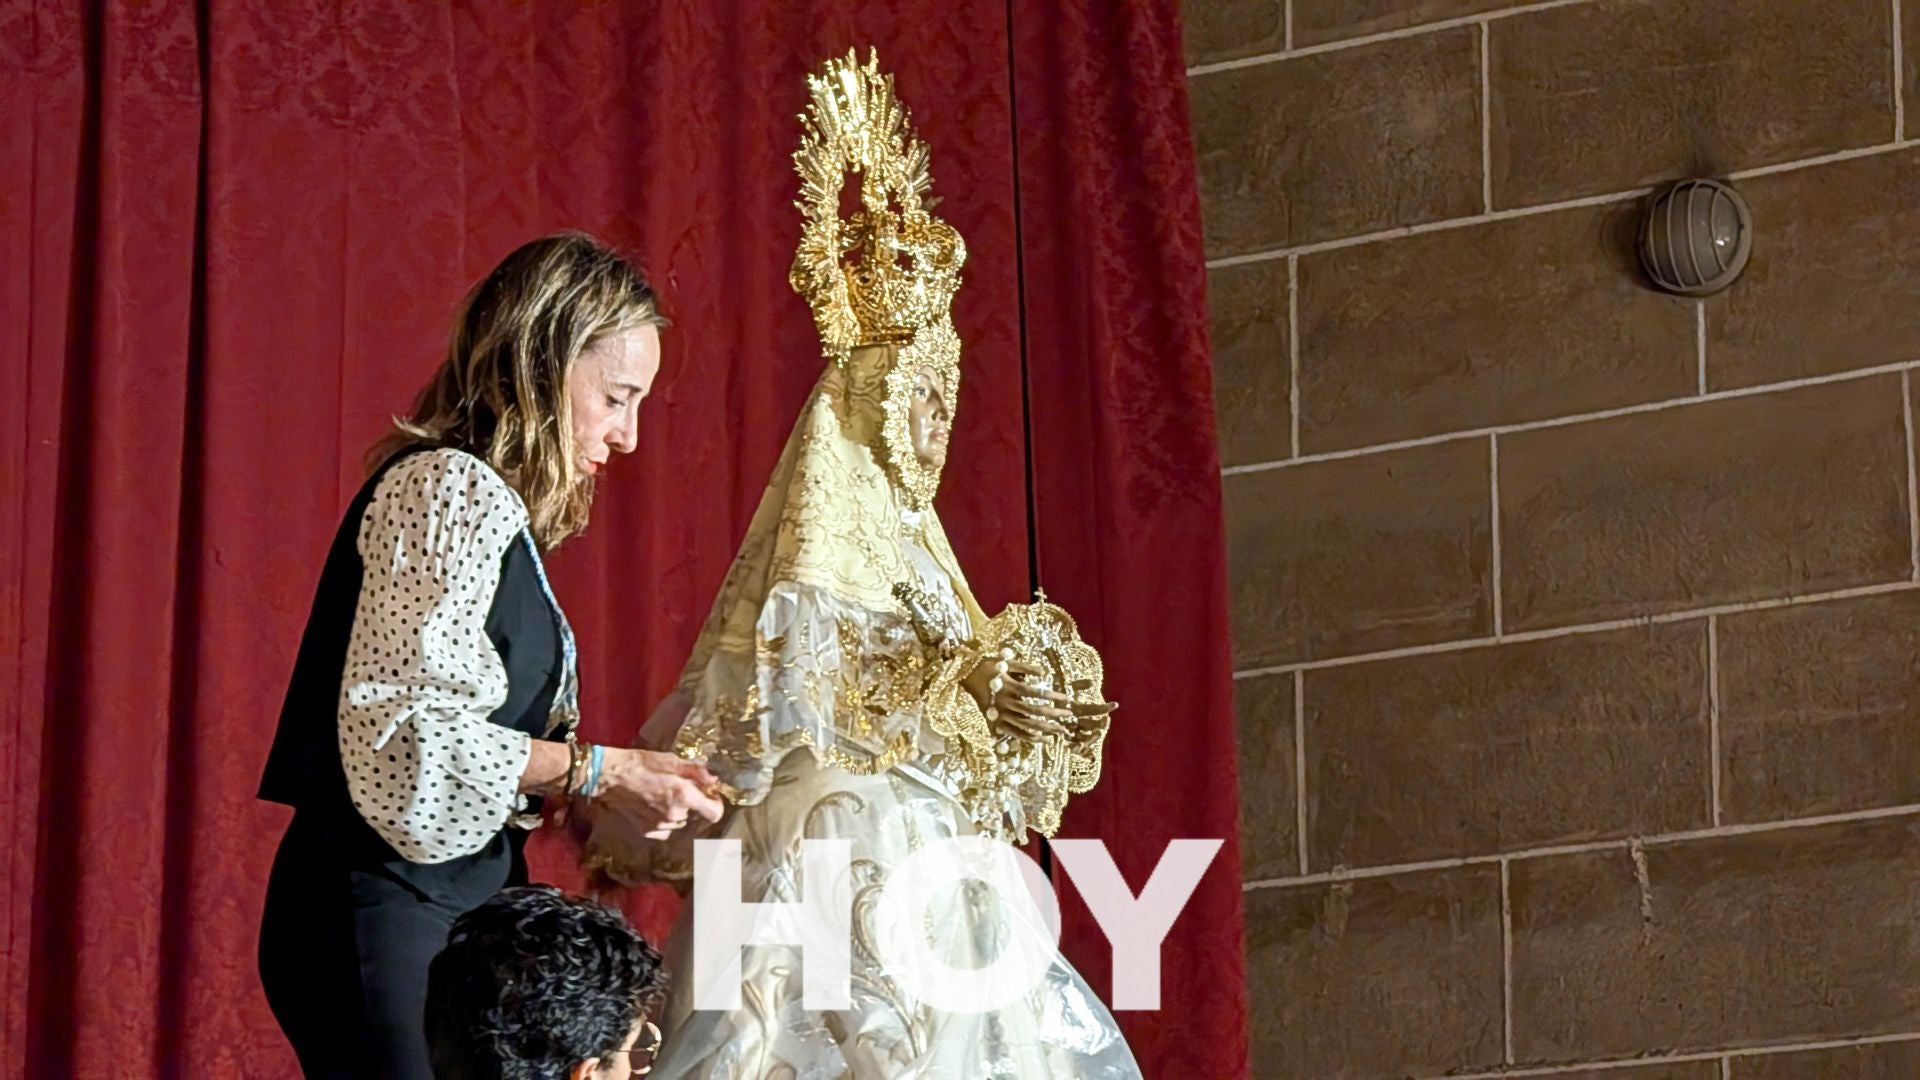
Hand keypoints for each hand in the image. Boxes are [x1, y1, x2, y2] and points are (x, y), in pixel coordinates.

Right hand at [593, 747, 725, 839]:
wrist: (608, 777)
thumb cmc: (639, 764)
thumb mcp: (671, 760)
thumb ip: (697, 772)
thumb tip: (714, 781)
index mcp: (684, 796)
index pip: (715, 813)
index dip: (716, 804)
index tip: (710, 795)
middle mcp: (675, 815)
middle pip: (695, 815)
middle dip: (691, 803)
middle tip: (677, 788)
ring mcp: (660, 826)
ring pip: (679, 821)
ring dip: (676, 811)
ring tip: (660, 796)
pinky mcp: (646, 832)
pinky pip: (664, 829)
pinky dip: (662, 821)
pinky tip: (651, 807)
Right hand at [964, 653, 1078, 737]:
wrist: (962, 678)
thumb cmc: (985, 666)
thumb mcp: (1004, 662)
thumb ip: (1025, 667)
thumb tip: (1044, 673)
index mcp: (1007, 686)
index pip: (1034, 692)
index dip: (1051, 696)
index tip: (1066, 698)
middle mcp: (1004, 703)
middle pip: (1033, 710)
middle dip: (1053, 714)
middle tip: (1069, 715)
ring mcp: (1000, 715)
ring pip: (1026, 725)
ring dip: (1045, 729)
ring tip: (1060, 731)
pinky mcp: (995, 723)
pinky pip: (1015, 734)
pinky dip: (1030, 738)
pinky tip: (1044, 739)